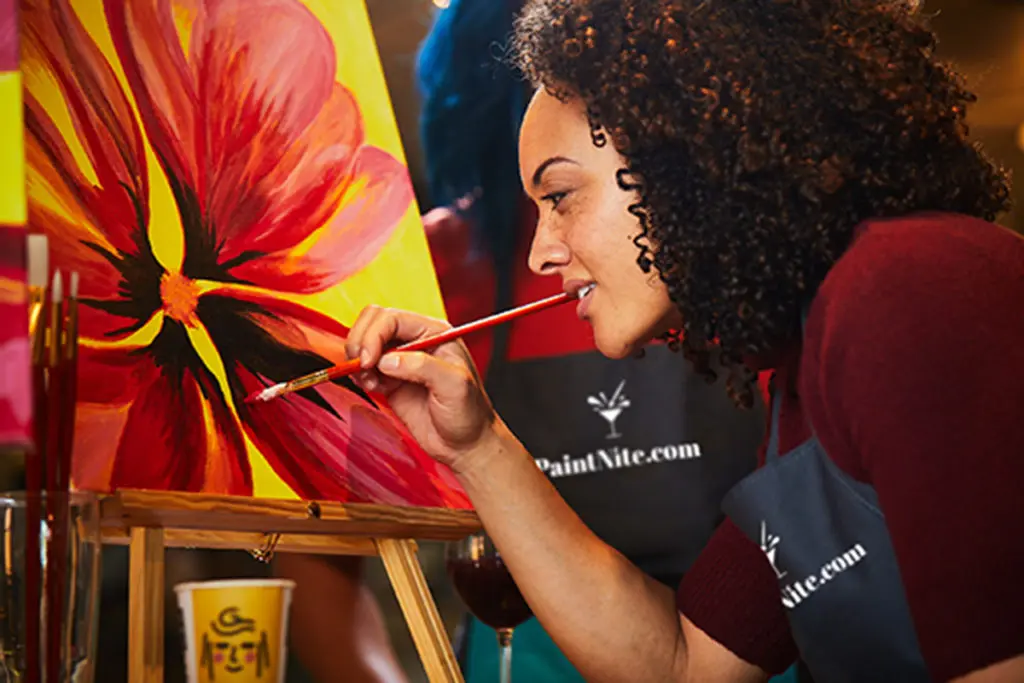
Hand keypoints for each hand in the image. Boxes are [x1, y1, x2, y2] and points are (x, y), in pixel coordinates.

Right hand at [344, 305, 498, 472]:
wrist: (465, 444)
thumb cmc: (469, 413)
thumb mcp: (454, 385)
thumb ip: (422, 367)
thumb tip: (387, 359)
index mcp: (434, 333)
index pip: (393, 318)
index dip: (374, 335)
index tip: (369, 360)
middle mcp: (415, 341)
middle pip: (373, 322)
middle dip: (361, 342)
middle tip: (362, 368)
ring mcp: (400, 360)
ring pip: (364, 343)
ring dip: (358, 361)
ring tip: (371, 382)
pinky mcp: (389, 379)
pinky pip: (363, 367)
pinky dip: (359, 375)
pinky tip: (373, 387)